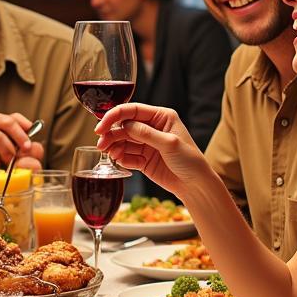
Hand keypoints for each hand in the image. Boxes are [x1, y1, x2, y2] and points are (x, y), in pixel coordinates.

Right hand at [94, 103, 209, 197]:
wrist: (195, 185)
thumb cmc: (190, 161)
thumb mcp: (169, 144)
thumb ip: (146, 133)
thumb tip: (124, 125)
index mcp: (161, 117)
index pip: (132, 110)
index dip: (114, 116)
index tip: (101, 126)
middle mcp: (152, 128)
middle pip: (124, 126)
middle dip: (111, 134)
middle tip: (100, 144)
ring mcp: (146, 144)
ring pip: (122, 141)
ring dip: (113, 146)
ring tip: (109, 154)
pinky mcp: (143, 159)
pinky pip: (126, 156)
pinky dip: (120, 158)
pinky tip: (118, 160)